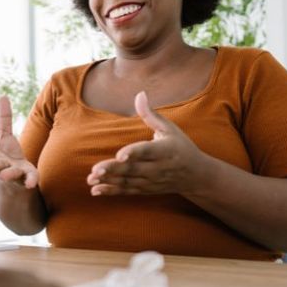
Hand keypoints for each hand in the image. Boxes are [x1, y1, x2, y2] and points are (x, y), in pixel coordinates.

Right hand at [0, 96, 37, 188]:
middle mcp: (3, 166)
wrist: (16, 177)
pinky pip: (30, 179)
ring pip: (11, 173)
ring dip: (7, 174)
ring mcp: (15, 173)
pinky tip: (32, 184)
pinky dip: (31, 181)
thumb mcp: (5, 135)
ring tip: (3, 176)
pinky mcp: (27, 177)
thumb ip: (4, 118)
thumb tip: (2, 95)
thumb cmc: (8, 153)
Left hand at [87, 91, 210, 195]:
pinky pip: (127, 191)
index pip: (146, 151)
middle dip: (113, 170)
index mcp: (164, 150)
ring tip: (91, 179)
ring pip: (128, 181)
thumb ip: (151, 114)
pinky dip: (111, 191)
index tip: (120, 155)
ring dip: (108, 181)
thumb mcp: (170, 129)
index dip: (133, 153)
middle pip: (133, 169)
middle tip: (95, 169)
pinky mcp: (145, 189)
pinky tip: (95, 190)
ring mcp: (151, 181)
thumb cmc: (181, 147)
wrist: (195, 176)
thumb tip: (139, 94)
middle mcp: (157, 167)